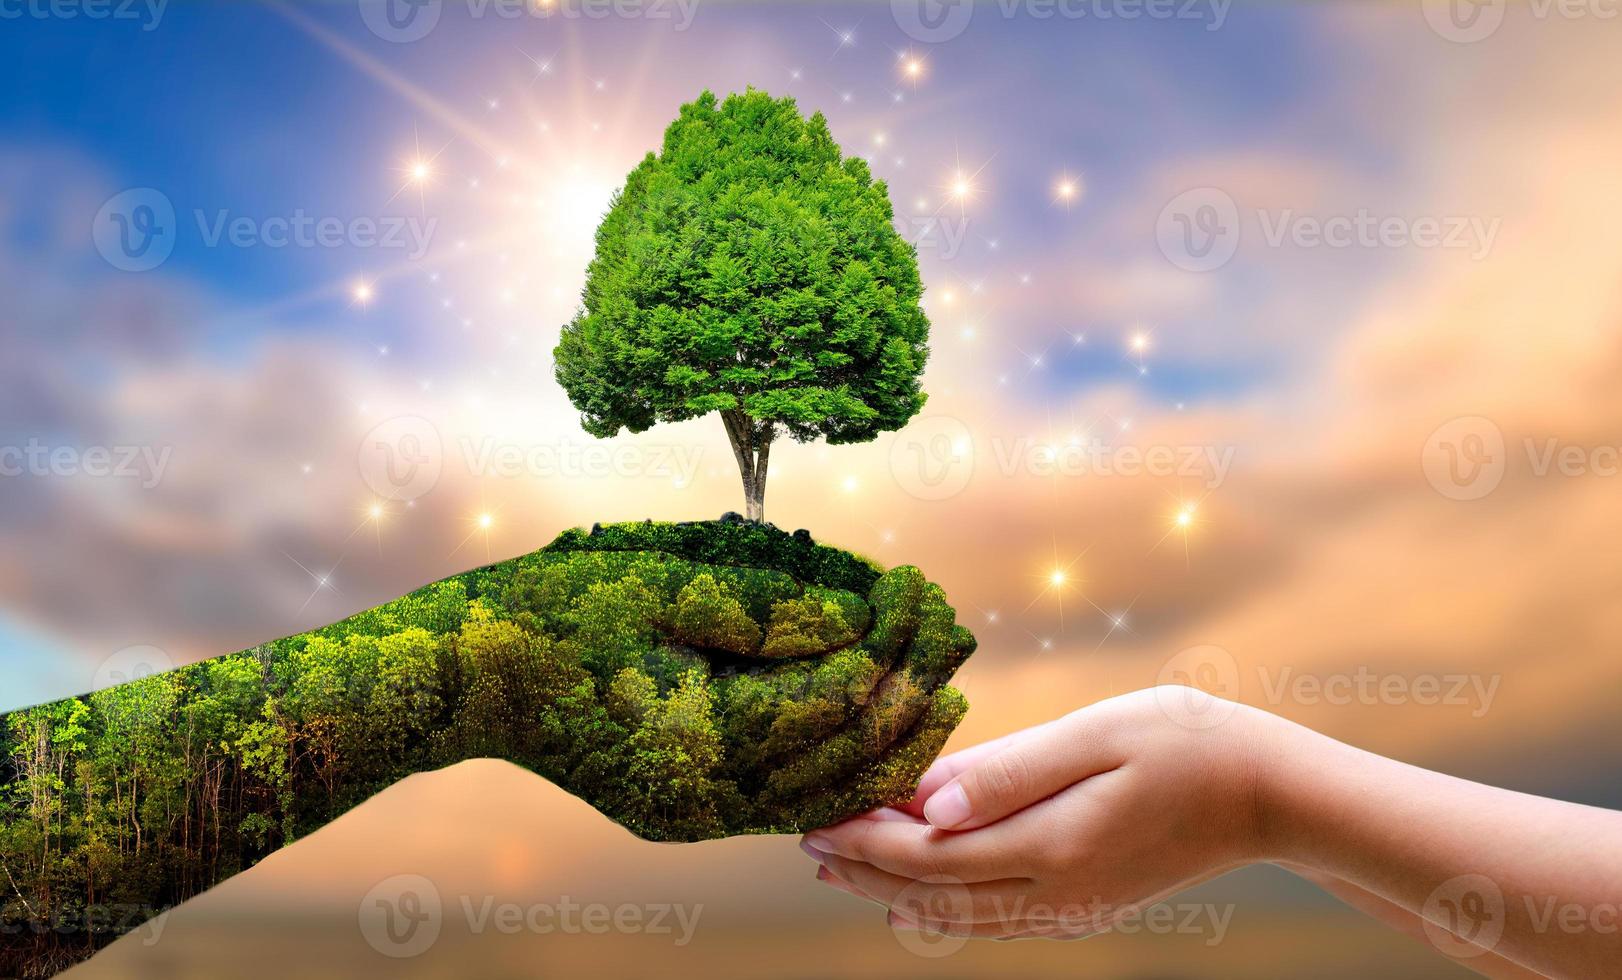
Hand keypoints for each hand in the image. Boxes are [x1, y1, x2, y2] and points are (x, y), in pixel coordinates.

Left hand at [799, 687, 1278, 938]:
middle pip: (933, 896)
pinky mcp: (1085, 904)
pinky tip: (920, 890)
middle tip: (808, 842)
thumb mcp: (1097, 736)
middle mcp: (1056, 892)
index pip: (929, 856)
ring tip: (842, 866)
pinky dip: (942, 905)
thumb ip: (1010, 771)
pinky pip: (995, 920)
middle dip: (864, 871)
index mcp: (1052, 846)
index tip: (814, 819)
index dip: (864, 841)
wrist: (1269, 795)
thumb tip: (928, 803)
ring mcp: (1072, 907)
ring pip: (960, 916)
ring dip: (894, 891)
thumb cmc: (1186, 743)